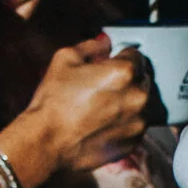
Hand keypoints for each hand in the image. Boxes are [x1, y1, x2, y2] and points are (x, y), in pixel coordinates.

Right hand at [19, 34, 151, 175]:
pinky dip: (124, 123)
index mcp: (124, 72)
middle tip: (102, 87)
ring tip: (101, 108)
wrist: (46, 143)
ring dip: (127, 102)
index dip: (121, 57)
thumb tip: (105, 44)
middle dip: (126, 80)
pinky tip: (103, 124)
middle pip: (140, 79)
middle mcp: (138, 96)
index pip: (135, 55)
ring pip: (140, 104)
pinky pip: (135, 126)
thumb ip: (91, 46)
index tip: (110, 64)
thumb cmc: (54, 101)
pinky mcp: (133, 142)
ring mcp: (138, 122)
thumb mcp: (65, 59)